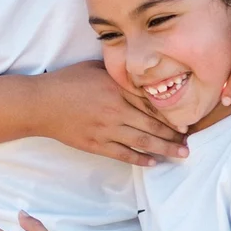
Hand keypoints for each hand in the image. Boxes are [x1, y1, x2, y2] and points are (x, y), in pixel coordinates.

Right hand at [33, 61, 187, 164]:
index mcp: (117, 88)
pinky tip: (153, 162)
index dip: (170, 113)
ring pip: (142, 141)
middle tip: (190, 142)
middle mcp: (115, 109)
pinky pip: (122, 153)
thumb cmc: (67, 82)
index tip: (186, 120)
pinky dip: (139, 159)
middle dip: (173, 135)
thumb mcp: (95, 68)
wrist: (41, 104)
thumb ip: (118, 72)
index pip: (151, 103)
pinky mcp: (96, 144)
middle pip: (152, 124)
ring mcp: (106, 129)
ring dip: (164, 148)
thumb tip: (138, 72)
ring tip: (181, 154)